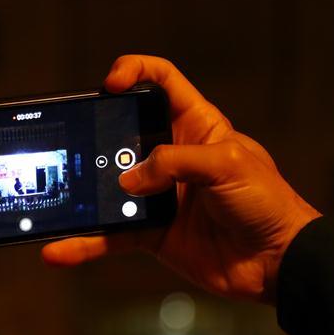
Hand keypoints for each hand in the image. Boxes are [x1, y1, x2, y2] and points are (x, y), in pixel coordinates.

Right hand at [42, 55, 319, 302]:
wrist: (277, 262)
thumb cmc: (266, 202)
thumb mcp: (227, 164)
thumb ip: (175, 162)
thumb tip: (127, 180)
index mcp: (196, 125)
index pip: (161, 81)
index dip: (134, 71)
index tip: (110, 84)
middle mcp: (172, 156)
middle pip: (122, 132)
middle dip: (95, 135)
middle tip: (74, 143)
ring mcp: (158, 195)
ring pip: (108, 186)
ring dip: (82, 193)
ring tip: (56, 196)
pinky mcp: (151, 232)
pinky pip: (110, 235)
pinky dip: (84, 244)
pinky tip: (58, 250)